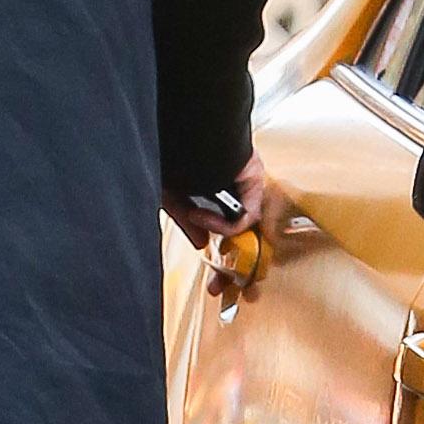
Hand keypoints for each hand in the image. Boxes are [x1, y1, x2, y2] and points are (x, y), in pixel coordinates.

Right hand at [165, 156, 268, 300]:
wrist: (182, 130)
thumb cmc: (172, 154)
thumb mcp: (170, 198)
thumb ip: (186, 223)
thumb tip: (201, 245)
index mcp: (216, 199)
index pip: (227, 239)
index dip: (222, 265)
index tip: (216, 286)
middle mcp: (234, 196)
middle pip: (244, 242)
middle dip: (236, 273)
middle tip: (228, 293)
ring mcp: (246, 190)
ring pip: (250, 234)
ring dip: (236, 259)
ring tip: (220, 274)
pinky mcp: (253, 181)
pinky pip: (246, 215)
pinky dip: (225, 225)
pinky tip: (202, 219)